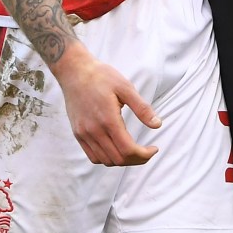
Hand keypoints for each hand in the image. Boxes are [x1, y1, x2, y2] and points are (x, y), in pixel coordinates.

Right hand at [52, 41, 160, 165]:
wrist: (75, 72)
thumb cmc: (102, 77)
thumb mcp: (126, 87)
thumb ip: (142, 108)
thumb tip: (158, 125)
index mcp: (108, 120)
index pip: (127, 150)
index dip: (144, 154)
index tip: (154, 149)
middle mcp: (94, 131)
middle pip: (118, 159)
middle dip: (136, 159)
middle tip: (147, 152)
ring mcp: (84, 134)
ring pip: (105, 160)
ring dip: (122, 161)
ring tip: (134, 151)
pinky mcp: (78, 134)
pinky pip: (93, 156)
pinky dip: (107, 158)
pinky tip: (116, 149)